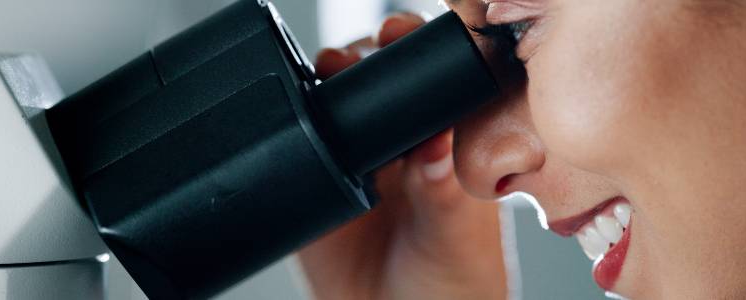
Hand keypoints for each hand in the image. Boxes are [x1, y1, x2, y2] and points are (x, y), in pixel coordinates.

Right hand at [297, 13, 508, 299]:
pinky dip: (289, 128)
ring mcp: (355, 165)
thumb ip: (444, 193)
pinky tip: (294, 124)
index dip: (414, 52)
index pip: (429, 84)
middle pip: (374, 81)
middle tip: (352, 59)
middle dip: (361, 58)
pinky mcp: (317, 189)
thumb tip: (436, 141)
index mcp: (445, 148)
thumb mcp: (456, 240)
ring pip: (332, 105)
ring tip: (323, 84)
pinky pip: (297, 147)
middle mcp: (399, 149)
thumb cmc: (454, 289)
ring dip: (322, 85)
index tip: (399, 34)